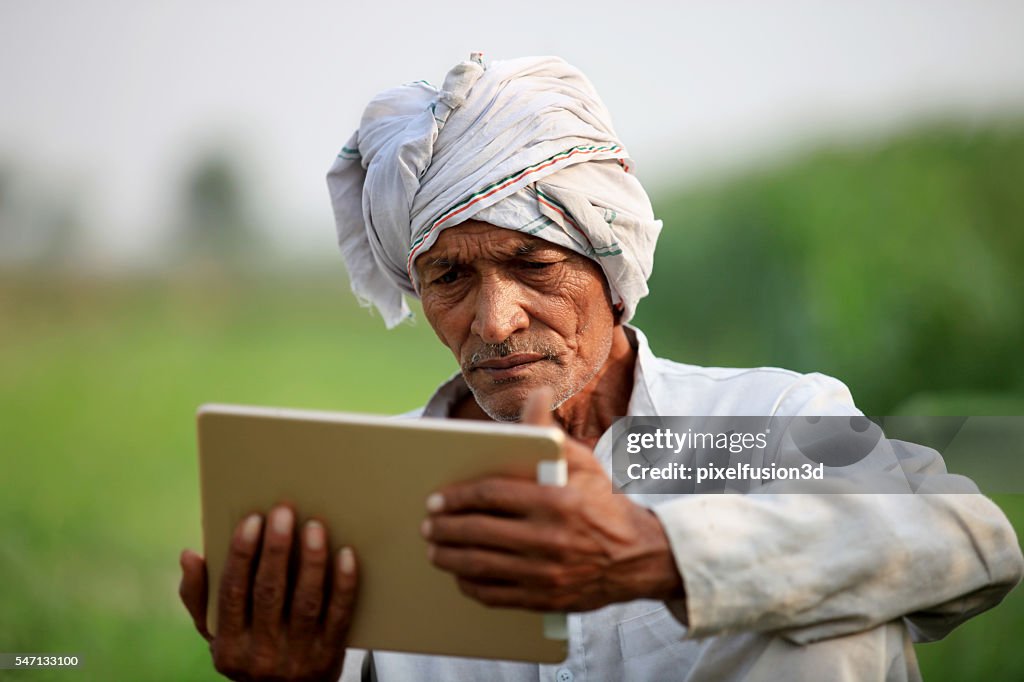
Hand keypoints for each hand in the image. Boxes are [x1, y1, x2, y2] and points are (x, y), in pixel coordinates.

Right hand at [179, 505, 357, 680]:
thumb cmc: (248, 650)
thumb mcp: (216, 633)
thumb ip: (199, 595)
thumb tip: (189, 554)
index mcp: (228, 643)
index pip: (232, 592)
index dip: (241, 554)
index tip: (252, 519)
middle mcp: (260, 652)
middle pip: (269, 593)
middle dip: (276, 549)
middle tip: (284, 511)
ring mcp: (296, 655)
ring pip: (305, 602)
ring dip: (311, 561)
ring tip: (314, 527)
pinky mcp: (328, 656)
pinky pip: (338, 616)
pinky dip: (343, 584)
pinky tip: (347, 555)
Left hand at [422, 388, 684, 612]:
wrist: (638, 557)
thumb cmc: (603, 503)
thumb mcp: (582, 462)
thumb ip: (549, 432)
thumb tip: (535, 393)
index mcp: (555, 500)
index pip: (491, 495)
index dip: (458, 496)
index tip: (436, 498)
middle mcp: (549, 538)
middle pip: (479, 532)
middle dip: (445, 527)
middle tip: (427, 523)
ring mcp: (545, 573)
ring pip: (481, 566)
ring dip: (449, 557)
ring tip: (434, 548)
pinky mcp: (544, 598)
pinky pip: (495, 595)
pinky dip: (470, 585)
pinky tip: (459, 574)